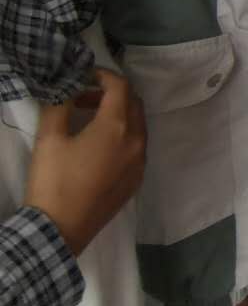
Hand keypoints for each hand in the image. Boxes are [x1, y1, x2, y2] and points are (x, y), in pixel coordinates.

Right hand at [25, 68, 145, 256]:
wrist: (59, 230)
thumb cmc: (53, 182)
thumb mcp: (49, 139)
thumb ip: (59, 106)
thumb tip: (67, 90)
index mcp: (117, 127)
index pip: (120, 87)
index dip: (103, 75)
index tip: (85, 76)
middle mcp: (136, 141)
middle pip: (133, 103)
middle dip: (112, 95)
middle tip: (84, 99)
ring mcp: (140, 162)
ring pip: (138, 125)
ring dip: (119, 115)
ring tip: (89, 121)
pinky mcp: (137, 179)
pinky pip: (137, 147)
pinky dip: (124, 136)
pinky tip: (100, 147)